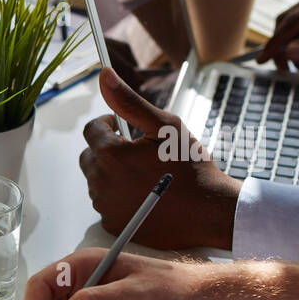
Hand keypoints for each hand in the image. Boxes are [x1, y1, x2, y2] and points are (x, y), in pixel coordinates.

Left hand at [80, 69, 241, 249]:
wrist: (209, 211)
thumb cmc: (191, 166)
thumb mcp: (166, 126)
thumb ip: (130, 102)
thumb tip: (104, 75)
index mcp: (110, 155)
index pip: (92, 131)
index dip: (108, 124)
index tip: (122, 126)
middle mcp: (100, 182)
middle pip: (89, 157)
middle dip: (106, 149)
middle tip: (134, 150)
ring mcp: (105, 206)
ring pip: (96, 180)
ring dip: (110, 173)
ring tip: (140, 172)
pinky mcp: (112, 224)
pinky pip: (105, 204)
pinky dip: (117, 196)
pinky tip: (141, 193)